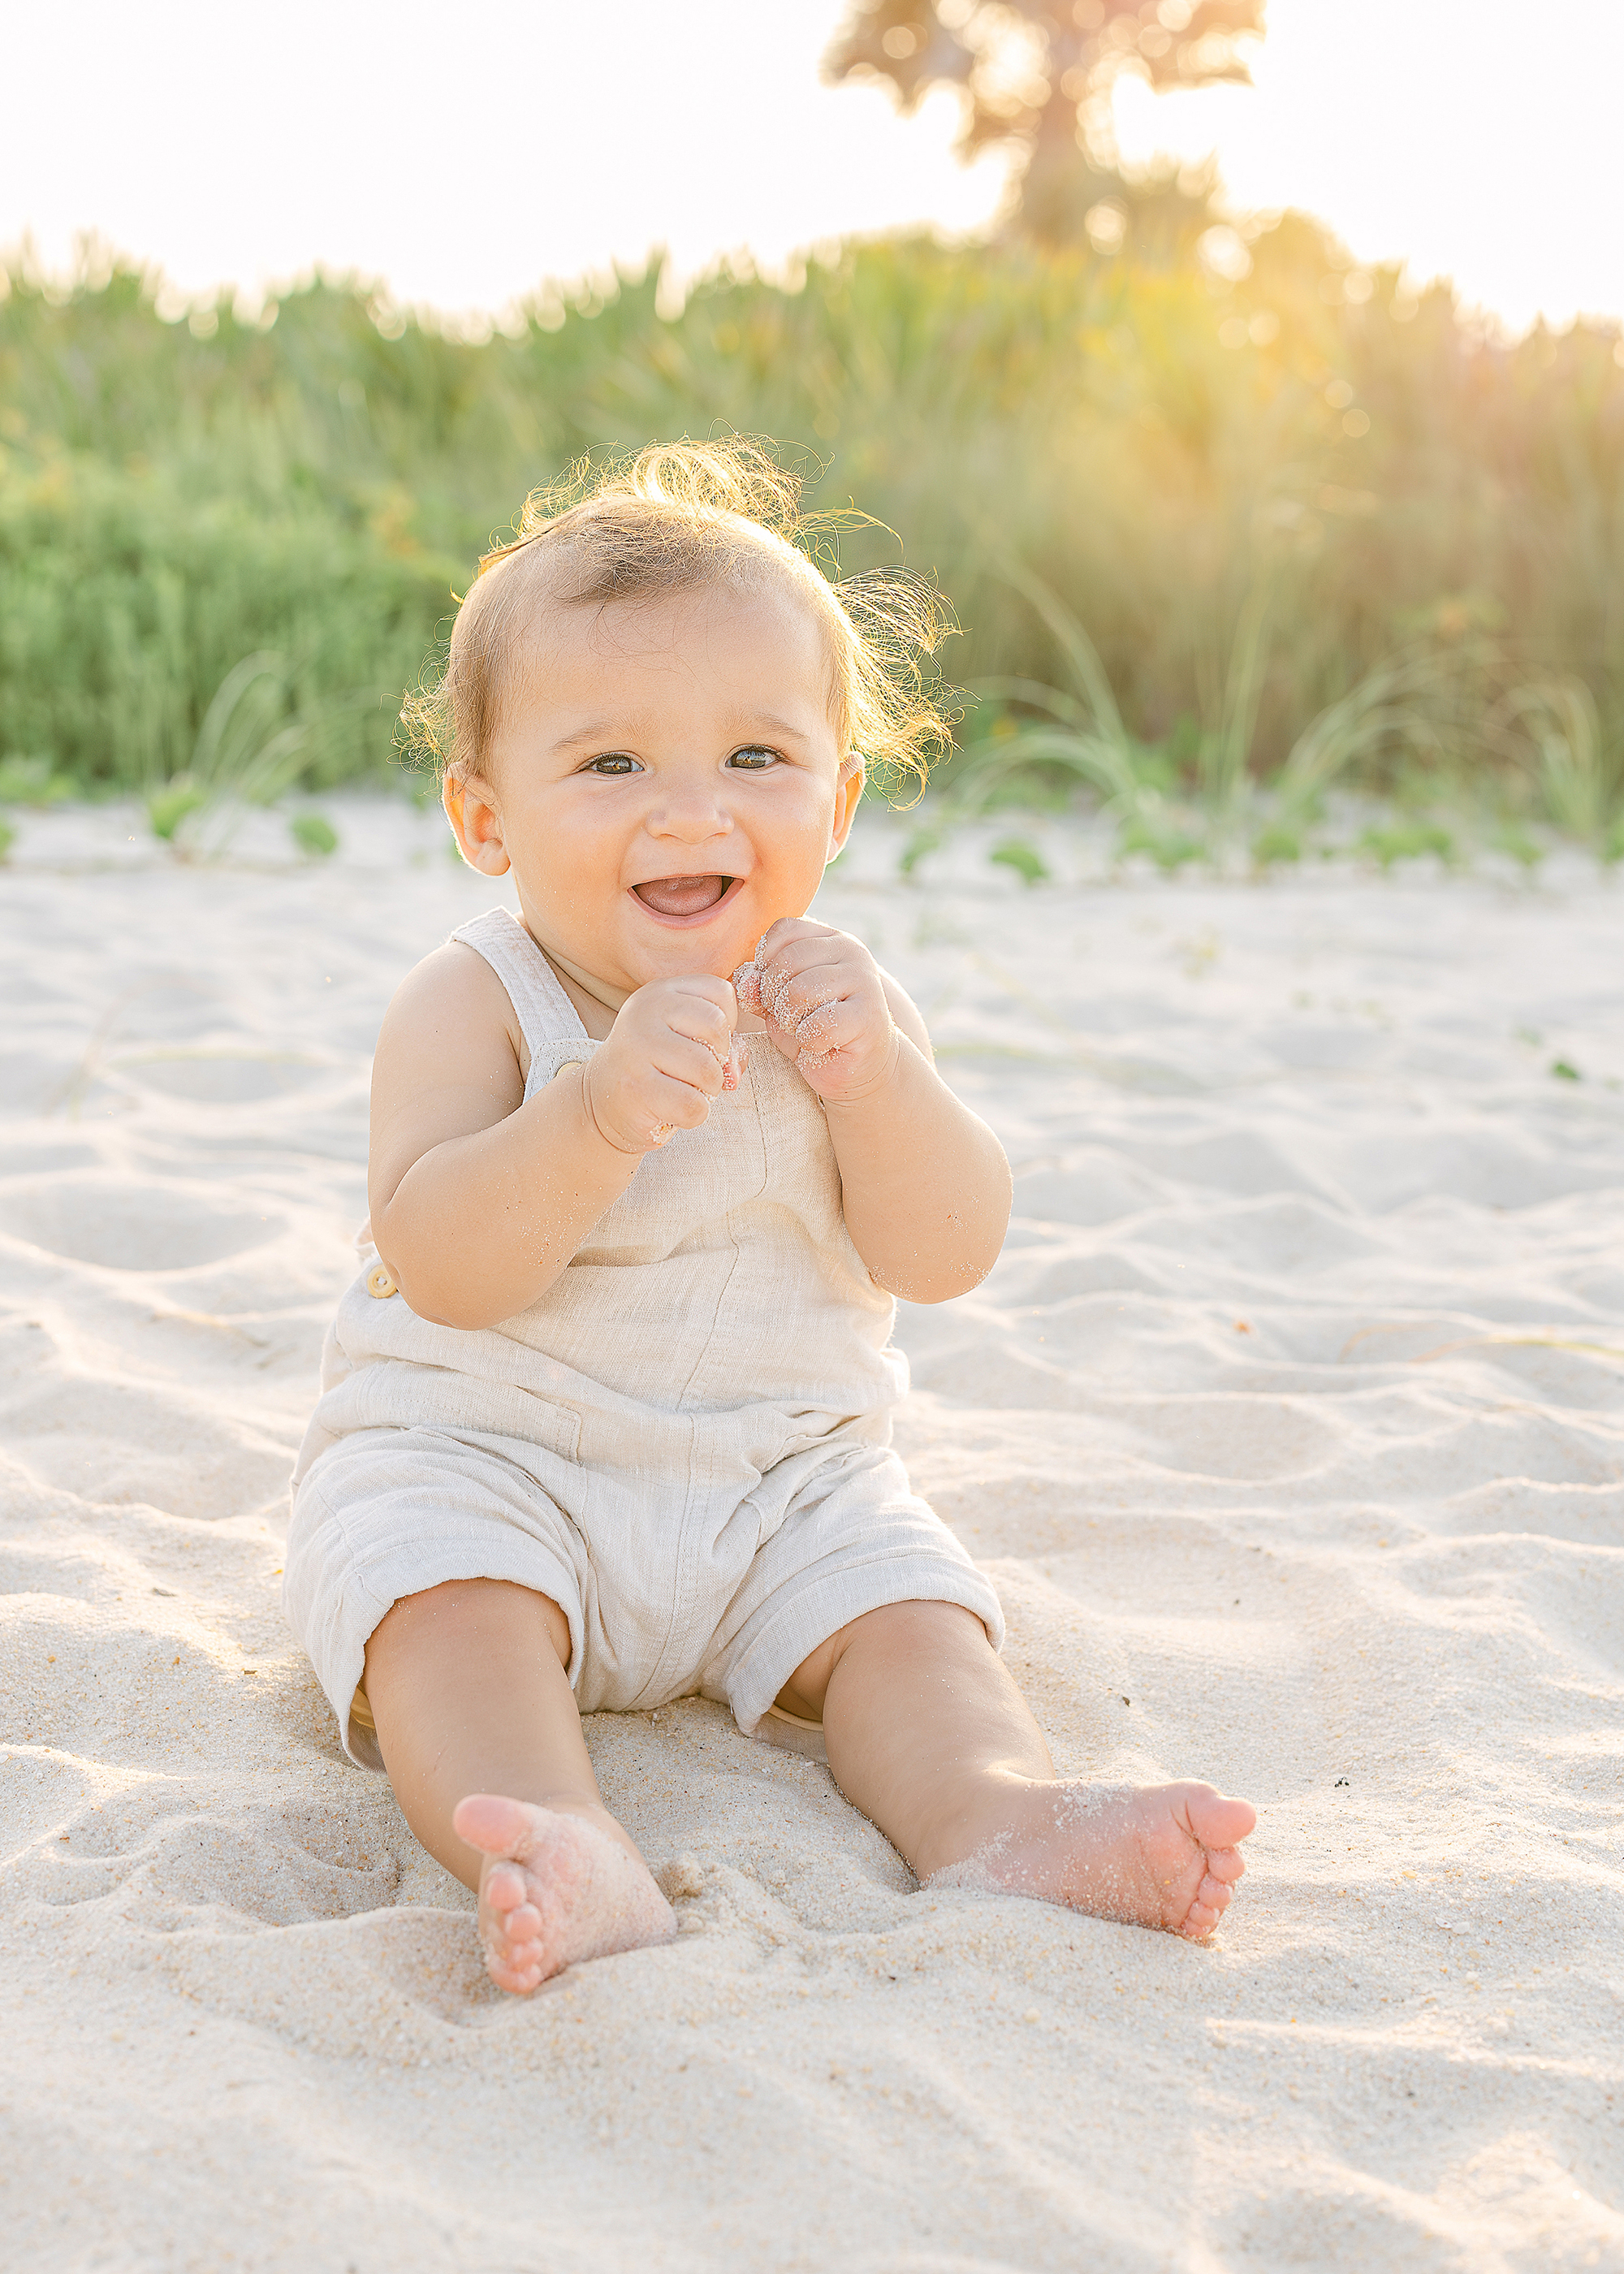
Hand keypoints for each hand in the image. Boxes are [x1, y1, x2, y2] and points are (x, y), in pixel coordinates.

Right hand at [583, 975, 740, 1154]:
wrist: (600, 1101)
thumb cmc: (657, 1069)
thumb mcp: (689, 1042)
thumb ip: (725, 1045)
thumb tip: (732, 1072)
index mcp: (662, 991)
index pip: (721, 993)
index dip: (726, 1026)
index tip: (703, 1044)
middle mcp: (645, 1010)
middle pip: (717, 1027)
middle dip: (719, 1060)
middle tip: (696, 1075)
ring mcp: (637, 1047)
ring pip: (707, 1069)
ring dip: (707, 1091)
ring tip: (684, 1092)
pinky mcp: (635, 1086)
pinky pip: (692, 1104)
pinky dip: (693, 1116)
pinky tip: (673, 1111)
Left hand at [733, 919, 898, 1103]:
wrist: (858, 1064)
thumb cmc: (815, 1029)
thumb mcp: (778, 1005)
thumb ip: (758, 989)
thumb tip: (745, 980)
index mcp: (829, 939)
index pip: (785, 929)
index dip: (765, 962)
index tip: (771, 990)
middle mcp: (851, 951)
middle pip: (788, 961)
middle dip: (773, 996)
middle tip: (785, 1018)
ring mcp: (864, 980)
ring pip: (800, 990)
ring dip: (790, 1020)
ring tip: (802, 1030)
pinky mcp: (868, 1014)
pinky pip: (819, 1024)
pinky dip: (809, 1040)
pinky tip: (820, 1045)